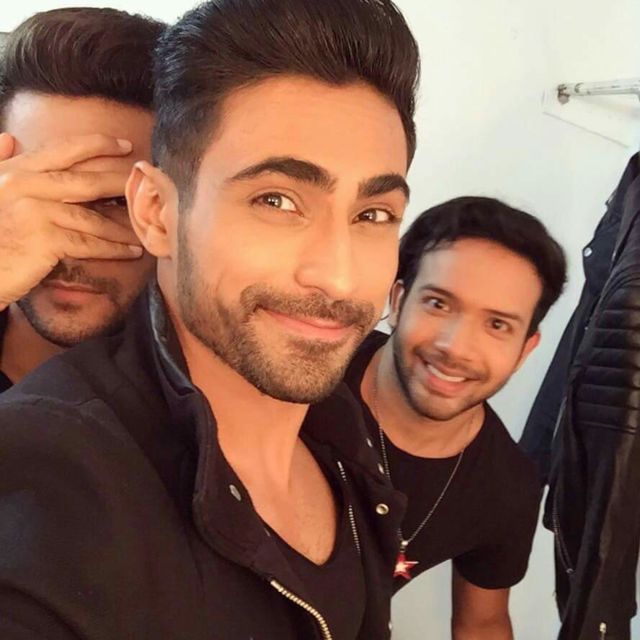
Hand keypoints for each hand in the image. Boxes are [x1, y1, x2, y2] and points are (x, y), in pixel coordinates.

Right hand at [0, 133, 143, 309]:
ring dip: (122, 225)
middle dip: (120, 182)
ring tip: (143, 227)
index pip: (63, 149)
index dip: (97, 144)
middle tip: (145, 184)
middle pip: (85, 181)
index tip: (124, 143)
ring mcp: (35, 211)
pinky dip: (113, 248)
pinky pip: (89, 243)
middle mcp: (24, 185)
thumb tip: (9, 137)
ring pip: (91, 217)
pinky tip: (131, 251)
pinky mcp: (45, 239)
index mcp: (15, 170)